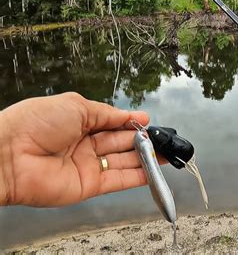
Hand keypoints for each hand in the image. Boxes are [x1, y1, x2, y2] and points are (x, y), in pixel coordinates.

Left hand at [0, 92, 164, 206]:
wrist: (9, 154)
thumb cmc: (36, 123)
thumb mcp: (76, 106)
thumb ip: (106, 114)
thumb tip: (130, 116)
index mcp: (79, 123)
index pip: (113, 123)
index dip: (132, 122)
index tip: (149, 121)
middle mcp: (85, 145)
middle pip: (121, 143)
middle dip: (143, 140)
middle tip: (163, 140)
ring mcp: (88, 166)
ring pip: (124, 162)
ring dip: (146, 159)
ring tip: (166, 154)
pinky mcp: (89, 186)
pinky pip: (119, 181)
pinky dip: (138, 177)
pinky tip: (154, 171)